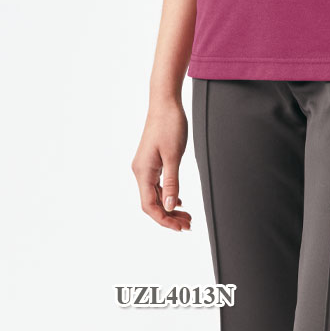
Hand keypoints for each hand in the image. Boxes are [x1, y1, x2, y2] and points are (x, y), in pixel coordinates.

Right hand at [131, 99, 192, 231]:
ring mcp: (145, 166)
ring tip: (187, 216)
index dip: (164, 220)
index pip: (150, 206)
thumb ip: (172, 182)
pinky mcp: (151, 160)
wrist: (165, 102)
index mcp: (143, 172)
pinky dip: (168, 194)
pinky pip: (157, 184)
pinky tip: (179, 200)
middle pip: (152, 203)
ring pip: (156, 194)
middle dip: (169, 216)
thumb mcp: (173, 155)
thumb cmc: (170, 125)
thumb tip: (170, 206)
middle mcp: (140, 171)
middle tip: (188, 224)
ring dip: (170, 206)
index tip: (180, 228)